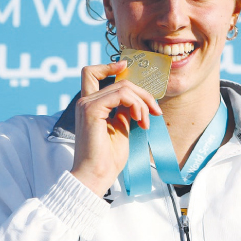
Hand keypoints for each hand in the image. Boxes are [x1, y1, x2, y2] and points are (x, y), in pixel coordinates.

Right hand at [70, 61, 161, 196]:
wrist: (96, 175)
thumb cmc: (107, 158)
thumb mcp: (121, 128)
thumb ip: (125, 111)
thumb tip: (137, 100)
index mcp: (89, 105)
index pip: (93, 73)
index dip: (109, 66)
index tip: (126, 67)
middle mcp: (85, 101)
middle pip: (118, 79)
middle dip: (142, 92)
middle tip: (154, 110)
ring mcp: (86, 104)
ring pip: (122, 86)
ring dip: (141, 102)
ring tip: (146, 121)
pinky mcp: (91, 109)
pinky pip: (120, 95)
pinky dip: (135, 105)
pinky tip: (139, 119)